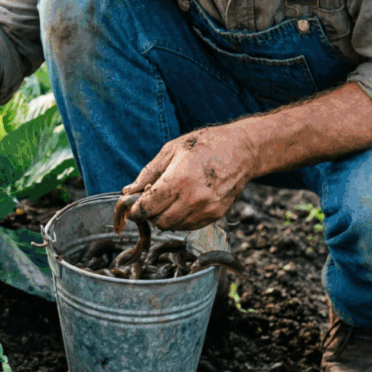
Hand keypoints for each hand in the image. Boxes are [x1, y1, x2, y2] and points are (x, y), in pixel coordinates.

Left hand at [120, 125, 257, 230]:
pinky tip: (183, 203)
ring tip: (169, 200)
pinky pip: (189, 226)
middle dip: (150, 214)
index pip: (148, 208)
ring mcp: (207, 209)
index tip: (132, 209)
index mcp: (179, 180)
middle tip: (151, 202)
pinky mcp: (216, 214)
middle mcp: (194, 198)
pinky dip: (181, 219)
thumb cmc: (205, 145)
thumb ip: (148, 173)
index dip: (136, 211)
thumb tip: (128, 191)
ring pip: (174, 227)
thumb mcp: (171, 150)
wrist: (242, 150)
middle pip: (159, 222)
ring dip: (165, 218)